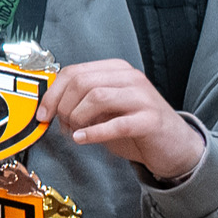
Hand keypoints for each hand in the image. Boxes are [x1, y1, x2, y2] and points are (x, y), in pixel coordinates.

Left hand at [49, 57, 204, 184]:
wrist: (174, 147)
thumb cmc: (136, 128)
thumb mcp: (104, 111)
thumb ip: (81, 104)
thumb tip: (50, 110)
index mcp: (116, 70)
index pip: (74, 72)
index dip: (52, 93)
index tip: (42, 114)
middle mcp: (130, 78)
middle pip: (82, 82)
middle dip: (63, 106)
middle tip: (63, 126)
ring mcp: (143, 97)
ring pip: (97, 96)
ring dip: (77, 118)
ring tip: (76, 132)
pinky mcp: (151, 119)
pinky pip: (117, 123)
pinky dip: (94, 132)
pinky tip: (83, 139)